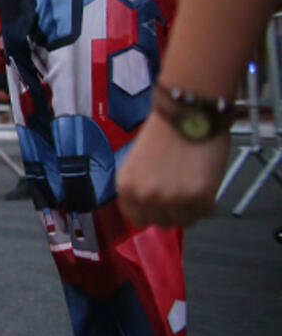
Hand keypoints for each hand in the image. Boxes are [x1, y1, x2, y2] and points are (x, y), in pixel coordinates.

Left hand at [117, 111, 229, 227]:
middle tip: (181, 193)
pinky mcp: (200, 197)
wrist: (187, 112)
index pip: (136, 219)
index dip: (151, 213)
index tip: (160, 207)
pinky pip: (206, 212)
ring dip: (191, 208)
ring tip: (193, 186)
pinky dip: (208, 202)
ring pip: (186, 221)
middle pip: (163, 223)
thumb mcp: (138, 162)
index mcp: (126, 187)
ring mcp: (174, 199)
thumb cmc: (165, 130)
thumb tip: (150, 206)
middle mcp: (147, 196)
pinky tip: (205, 183)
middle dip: (173, 211)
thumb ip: (142, 186)